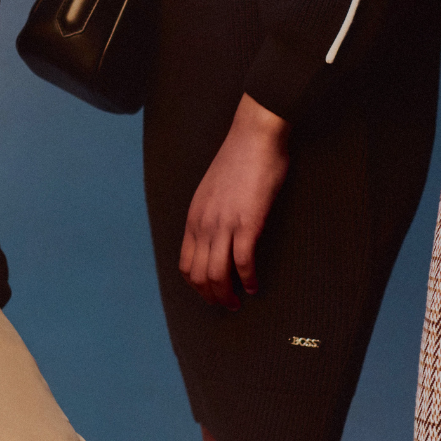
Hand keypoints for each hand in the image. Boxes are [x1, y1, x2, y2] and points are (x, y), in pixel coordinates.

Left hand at [178, 93, 290, 309]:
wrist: (254, 135)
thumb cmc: (239, 158)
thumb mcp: (212, 189)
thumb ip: (210, 213)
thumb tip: (217, 234)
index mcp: (194, 216)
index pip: (185, 264)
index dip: (197, 286)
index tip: (212, 292)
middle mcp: (203, 223)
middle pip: (198, 276)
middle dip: (211, 296)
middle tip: (226, 304)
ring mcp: (224, 224)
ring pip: (217, 275)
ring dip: (227, 295)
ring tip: (238, 301)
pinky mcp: (247, 223)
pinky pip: (243, 263)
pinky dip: (247, 280)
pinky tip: (254, 286)